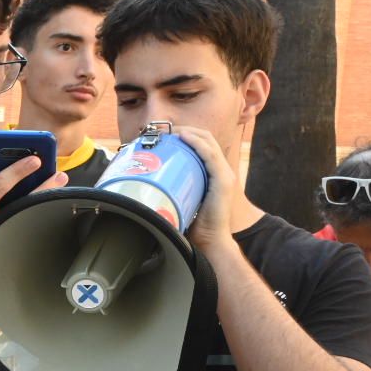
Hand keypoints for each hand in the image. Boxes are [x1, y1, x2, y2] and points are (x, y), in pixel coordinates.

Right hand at [0, 158, 67, 279]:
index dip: (18, 170)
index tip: (34, 159)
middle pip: (22, 201)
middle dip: (43, 186)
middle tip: (59, 173)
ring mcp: (0, 236)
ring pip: (28, 214)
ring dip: (45, 199)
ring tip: (57, 185)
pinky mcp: (7, 246)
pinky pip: (25, 227)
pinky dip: (37, 214)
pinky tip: (47, 203)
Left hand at [173, 125, 237, 249]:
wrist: (209, 241)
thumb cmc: (194, 224)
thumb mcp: (182, 200)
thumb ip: (173, 189)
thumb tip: (146, 183)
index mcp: (213, 173)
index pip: (202, 144)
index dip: (185, 134)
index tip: (165, 134)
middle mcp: (221, 170)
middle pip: (205, 138)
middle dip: (184, 130)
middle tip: (164, 130)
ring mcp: (224, 174)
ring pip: (208, 142)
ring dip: (188, 132)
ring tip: (170, 130)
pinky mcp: (223, 180)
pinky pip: (210, 155)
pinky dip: (197, 143)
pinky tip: (184, 137)